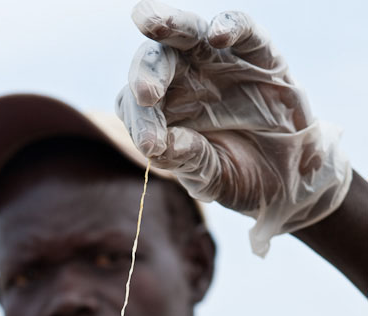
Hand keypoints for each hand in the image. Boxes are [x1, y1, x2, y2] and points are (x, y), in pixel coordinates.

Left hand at [116, 0, 350, 255]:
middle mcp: (185, 84)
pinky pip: (243, 31)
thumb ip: (189, 162)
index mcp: (164, 115)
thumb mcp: (212, 179)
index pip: (138, 108)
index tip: (152, 146)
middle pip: (155, 65)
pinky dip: (230, 26)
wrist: (291, 177)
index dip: (141, 123)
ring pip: (188, 36)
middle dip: (146, 75)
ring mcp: (220, 65)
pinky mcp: (258, 55)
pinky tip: (218, 35)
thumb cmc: (241, 177)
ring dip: (169, 26)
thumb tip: (164, 145)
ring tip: (149, 22)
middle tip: (146, 94)